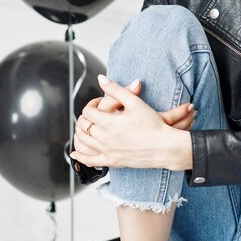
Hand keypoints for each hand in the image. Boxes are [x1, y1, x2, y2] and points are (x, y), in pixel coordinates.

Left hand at [70, 75, 191, 170]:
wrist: (164, 147)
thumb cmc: (153, 124)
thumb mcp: (135, 102)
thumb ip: (116, 89)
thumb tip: (101, 78)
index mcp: (108, 122)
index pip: (88, 111)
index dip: (92, 104)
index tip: (100, 103)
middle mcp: (104, 138)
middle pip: (83, 126)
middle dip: (86, 118)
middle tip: (94, 114)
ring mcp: (107, 151)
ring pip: (83, 142)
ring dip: (80, 133)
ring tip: (86, 128)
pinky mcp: (112, 162)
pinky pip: (89, 161)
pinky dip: (79, 156)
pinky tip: (75, 153)